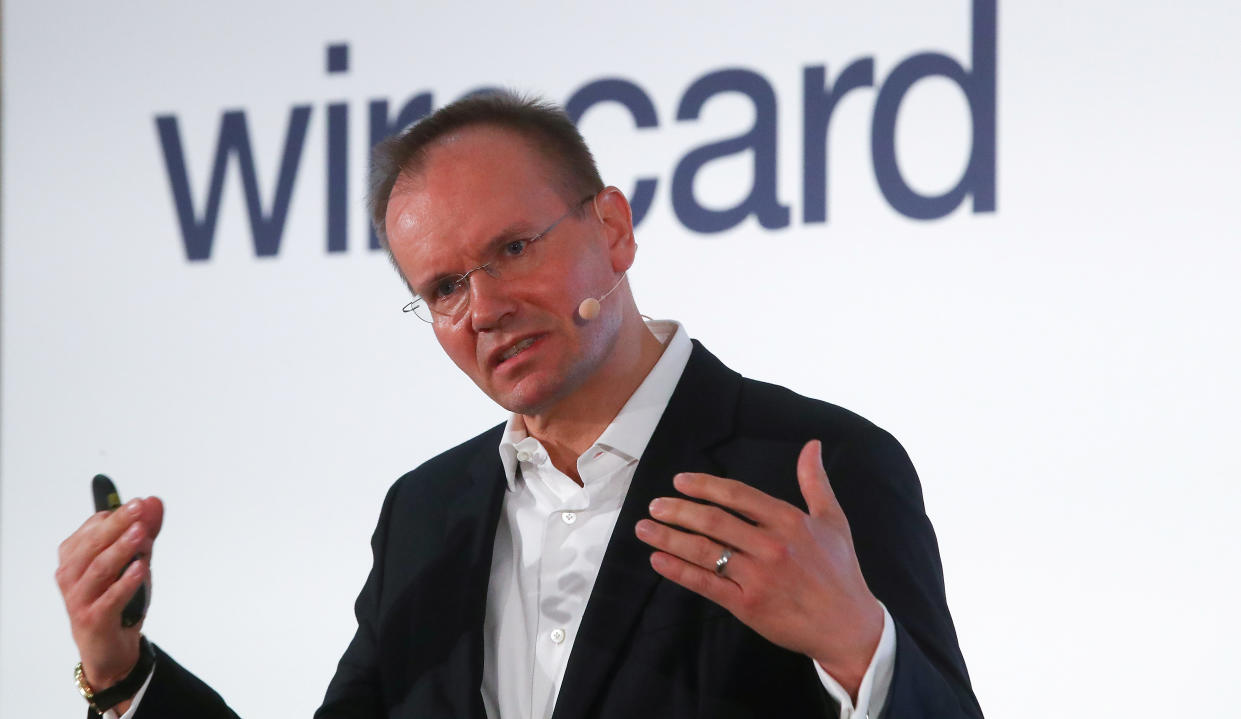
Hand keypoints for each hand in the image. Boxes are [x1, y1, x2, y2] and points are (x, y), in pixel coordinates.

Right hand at [56, 497, 163, 694]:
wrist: (111, 650)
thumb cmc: (118, 602)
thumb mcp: (134, 562)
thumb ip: (144, 533)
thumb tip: (153, 502)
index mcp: (74, 558)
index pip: (92, 529)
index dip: (117, 515)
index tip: (140, 504)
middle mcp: (71, 576)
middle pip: (93, 544)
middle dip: (117, 524)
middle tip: (139, 508)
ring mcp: (79, 599)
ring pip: (99, 568)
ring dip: (121, 549)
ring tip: (141, 534)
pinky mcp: (93, 620)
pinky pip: (109, 598)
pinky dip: (125, 582)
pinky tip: (140, 568)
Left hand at [634, 440, 882, 698]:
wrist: (848, 626)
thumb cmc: (840, 571)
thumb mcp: (834, 520)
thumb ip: (815, 481)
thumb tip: (812, 445)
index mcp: (789, 521)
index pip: (737, 495)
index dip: (704, 486)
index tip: (679, 481)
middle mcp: (771, 546)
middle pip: (713, 521)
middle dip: (677, 511)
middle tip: (653, 506)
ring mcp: (757, 577)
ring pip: (704, 551)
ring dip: (669, 538)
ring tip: (644, 529)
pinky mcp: (747, 605)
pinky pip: (706, 584)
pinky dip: (678, 571)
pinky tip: (658, 560)